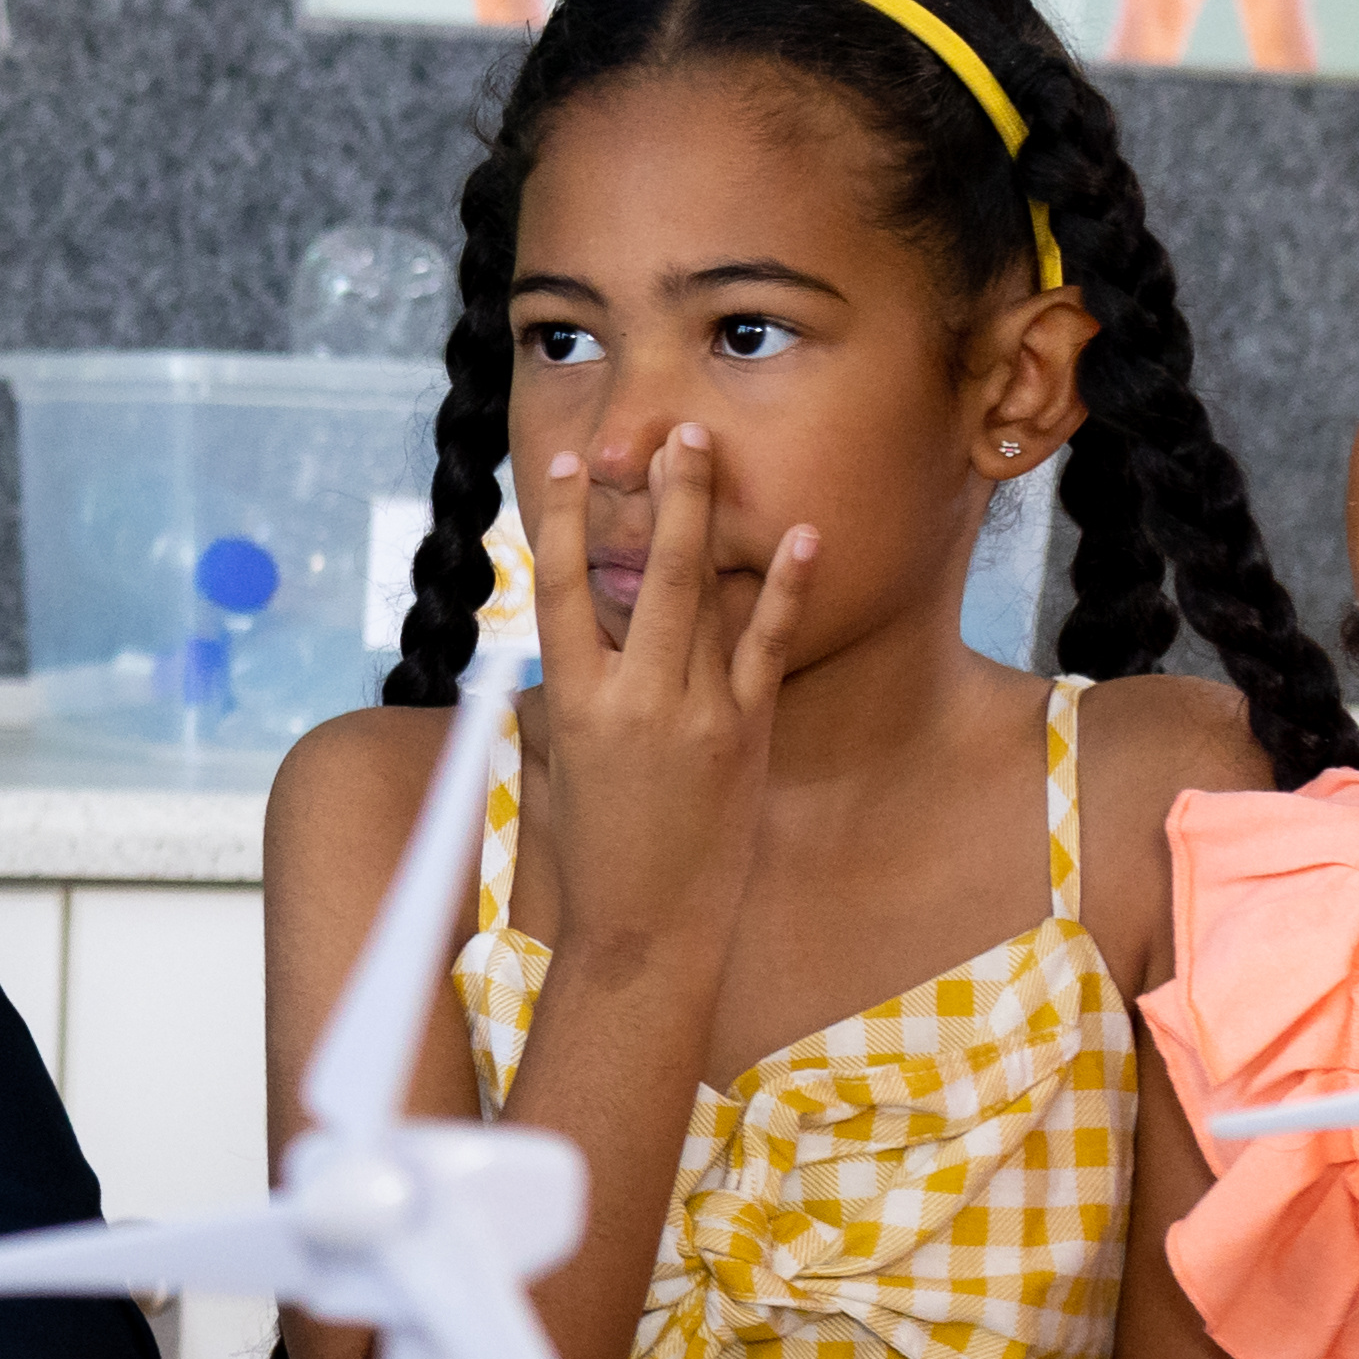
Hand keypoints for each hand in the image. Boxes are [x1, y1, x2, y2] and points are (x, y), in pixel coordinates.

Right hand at [515, 420, 811, 985]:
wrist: (647, 926)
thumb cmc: (597, 845)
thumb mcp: (564, 758)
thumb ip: (574, 686)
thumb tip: (575, 624)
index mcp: (575, 702)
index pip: (558, 588)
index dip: (558, 520)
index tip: (563, 462)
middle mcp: (633, 700)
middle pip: (647, 575)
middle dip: (663, 496)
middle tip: (675, 431)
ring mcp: (694, 715)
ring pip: (703, 597)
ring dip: (708, 519)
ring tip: (711, 452)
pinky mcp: (745, 734)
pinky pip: (766, 646)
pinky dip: (786, 589)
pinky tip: (800, 536)